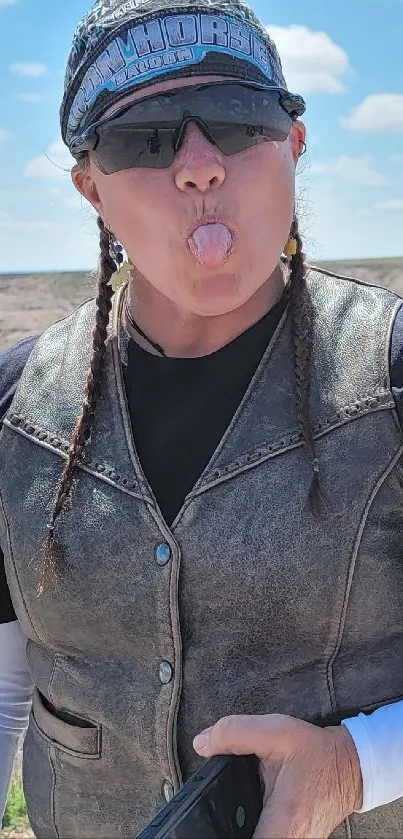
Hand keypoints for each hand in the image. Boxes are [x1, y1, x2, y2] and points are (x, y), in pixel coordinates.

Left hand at [193, 714, 362, 838]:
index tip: (213, 820)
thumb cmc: (318, 753)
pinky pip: (265, 836)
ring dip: (240, 825)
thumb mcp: (275, 732)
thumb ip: (233, 734)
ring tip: (236, 806)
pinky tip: (251, 807)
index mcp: (282, 823)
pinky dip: (252, 824)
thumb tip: (202, 743)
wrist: (351, 766)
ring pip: (253, 838)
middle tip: (223, 807)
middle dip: (228, 825)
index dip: (221, 832)